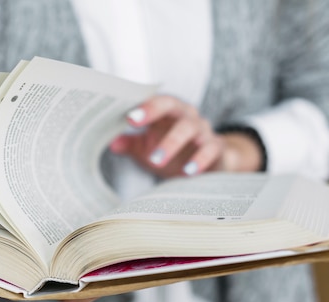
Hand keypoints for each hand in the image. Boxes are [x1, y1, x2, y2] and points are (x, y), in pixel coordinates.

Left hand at [110, 96, 262, 176]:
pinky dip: (199, 160)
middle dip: (153, 113)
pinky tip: (187, 172)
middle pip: (172, 106)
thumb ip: (131, 144)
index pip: (155, 101)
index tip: (128, 115)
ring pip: (190, 128)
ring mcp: (203, 131)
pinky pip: (210, 149)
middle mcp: (186, 116)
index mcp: (168, 113)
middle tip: (134, 125)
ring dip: (171, 143)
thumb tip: (112, 144)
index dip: (142, 105)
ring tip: (156, 161)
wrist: (210, 165)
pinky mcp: (217, 147)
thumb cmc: (173, 153)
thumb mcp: (148, 149)